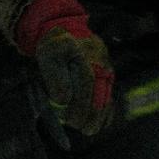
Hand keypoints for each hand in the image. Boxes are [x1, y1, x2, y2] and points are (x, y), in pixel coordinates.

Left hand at [12, 0, 113, 136]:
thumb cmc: (53, 44)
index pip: (85, 85)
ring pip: (107, 96)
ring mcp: (107, 68)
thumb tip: (63, 101)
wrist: (64, 28)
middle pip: (99, 93)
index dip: (79, 104)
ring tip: (90, 130)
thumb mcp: (47, 56)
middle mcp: (100, 62)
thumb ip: (54, 77)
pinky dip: (106, 110)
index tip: (70, 120)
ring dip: (99, 116)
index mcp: (85, 56)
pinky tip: (101, 123)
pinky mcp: (108, 74)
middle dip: (91, 114)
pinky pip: (110, 94)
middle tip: (82, 129)